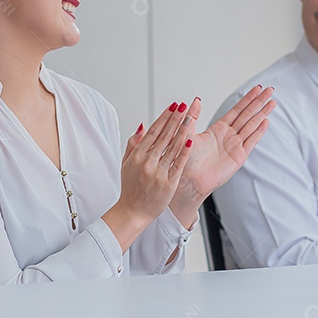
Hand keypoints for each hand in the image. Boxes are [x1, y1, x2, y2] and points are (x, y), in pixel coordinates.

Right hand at [102, 102, 194, 250]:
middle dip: (174, 119)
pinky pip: (178, 164)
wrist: (132, 212)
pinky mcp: (168, 183)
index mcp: (137, 156)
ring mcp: (157, 172)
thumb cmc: (130, 188)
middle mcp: (147, 162)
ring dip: (182, 130)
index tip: (173, 106)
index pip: (153, 132)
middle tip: (183, 105)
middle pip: (163, 136)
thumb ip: (133, 144)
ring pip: (172, 147)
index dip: (164, 117)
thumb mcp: (126, 164)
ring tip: (189, 117)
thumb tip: (143, 126)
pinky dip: (184, 151)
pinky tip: (190, 140)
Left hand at [165, 86, 274, 225]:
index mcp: (218, 129)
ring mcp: (236, 145)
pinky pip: (251, 141)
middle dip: (259, 102)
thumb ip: (193, 116)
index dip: (247, 99)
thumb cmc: (186, 159)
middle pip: (248, 114)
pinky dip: (259, 131)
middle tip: (270, 90)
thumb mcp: (187, 133)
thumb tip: (195, 99)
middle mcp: (229, 136)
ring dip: (262, 113)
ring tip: (272, 102)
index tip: (257, 88)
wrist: (189, 179)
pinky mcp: (239, 157)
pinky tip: (266, 121)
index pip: (237, 110)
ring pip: (252, 125)